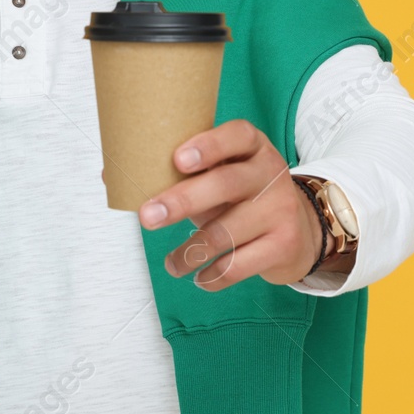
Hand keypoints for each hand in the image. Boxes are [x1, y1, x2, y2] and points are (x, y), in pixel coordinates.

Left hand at [136, 119, 343, 288]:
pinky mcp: (283, 245)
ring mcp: (280, 210)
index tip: (177, 160)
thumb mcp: (219, 176)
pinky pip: (239, 265)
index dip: (208, 146)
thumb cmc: (241, 197)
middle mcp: (270, 174)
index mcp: (252, 147)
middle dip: (181, 202)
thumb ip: (177, 174)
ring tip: (171, 264)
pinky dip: (212, 276)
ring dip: (188, 252)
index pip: (237, 136)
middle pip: (225, 184)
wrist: (303, 229)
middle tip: (147, 218)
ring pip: (226, 232)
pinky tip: (200, 277)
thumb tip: (110, 174)